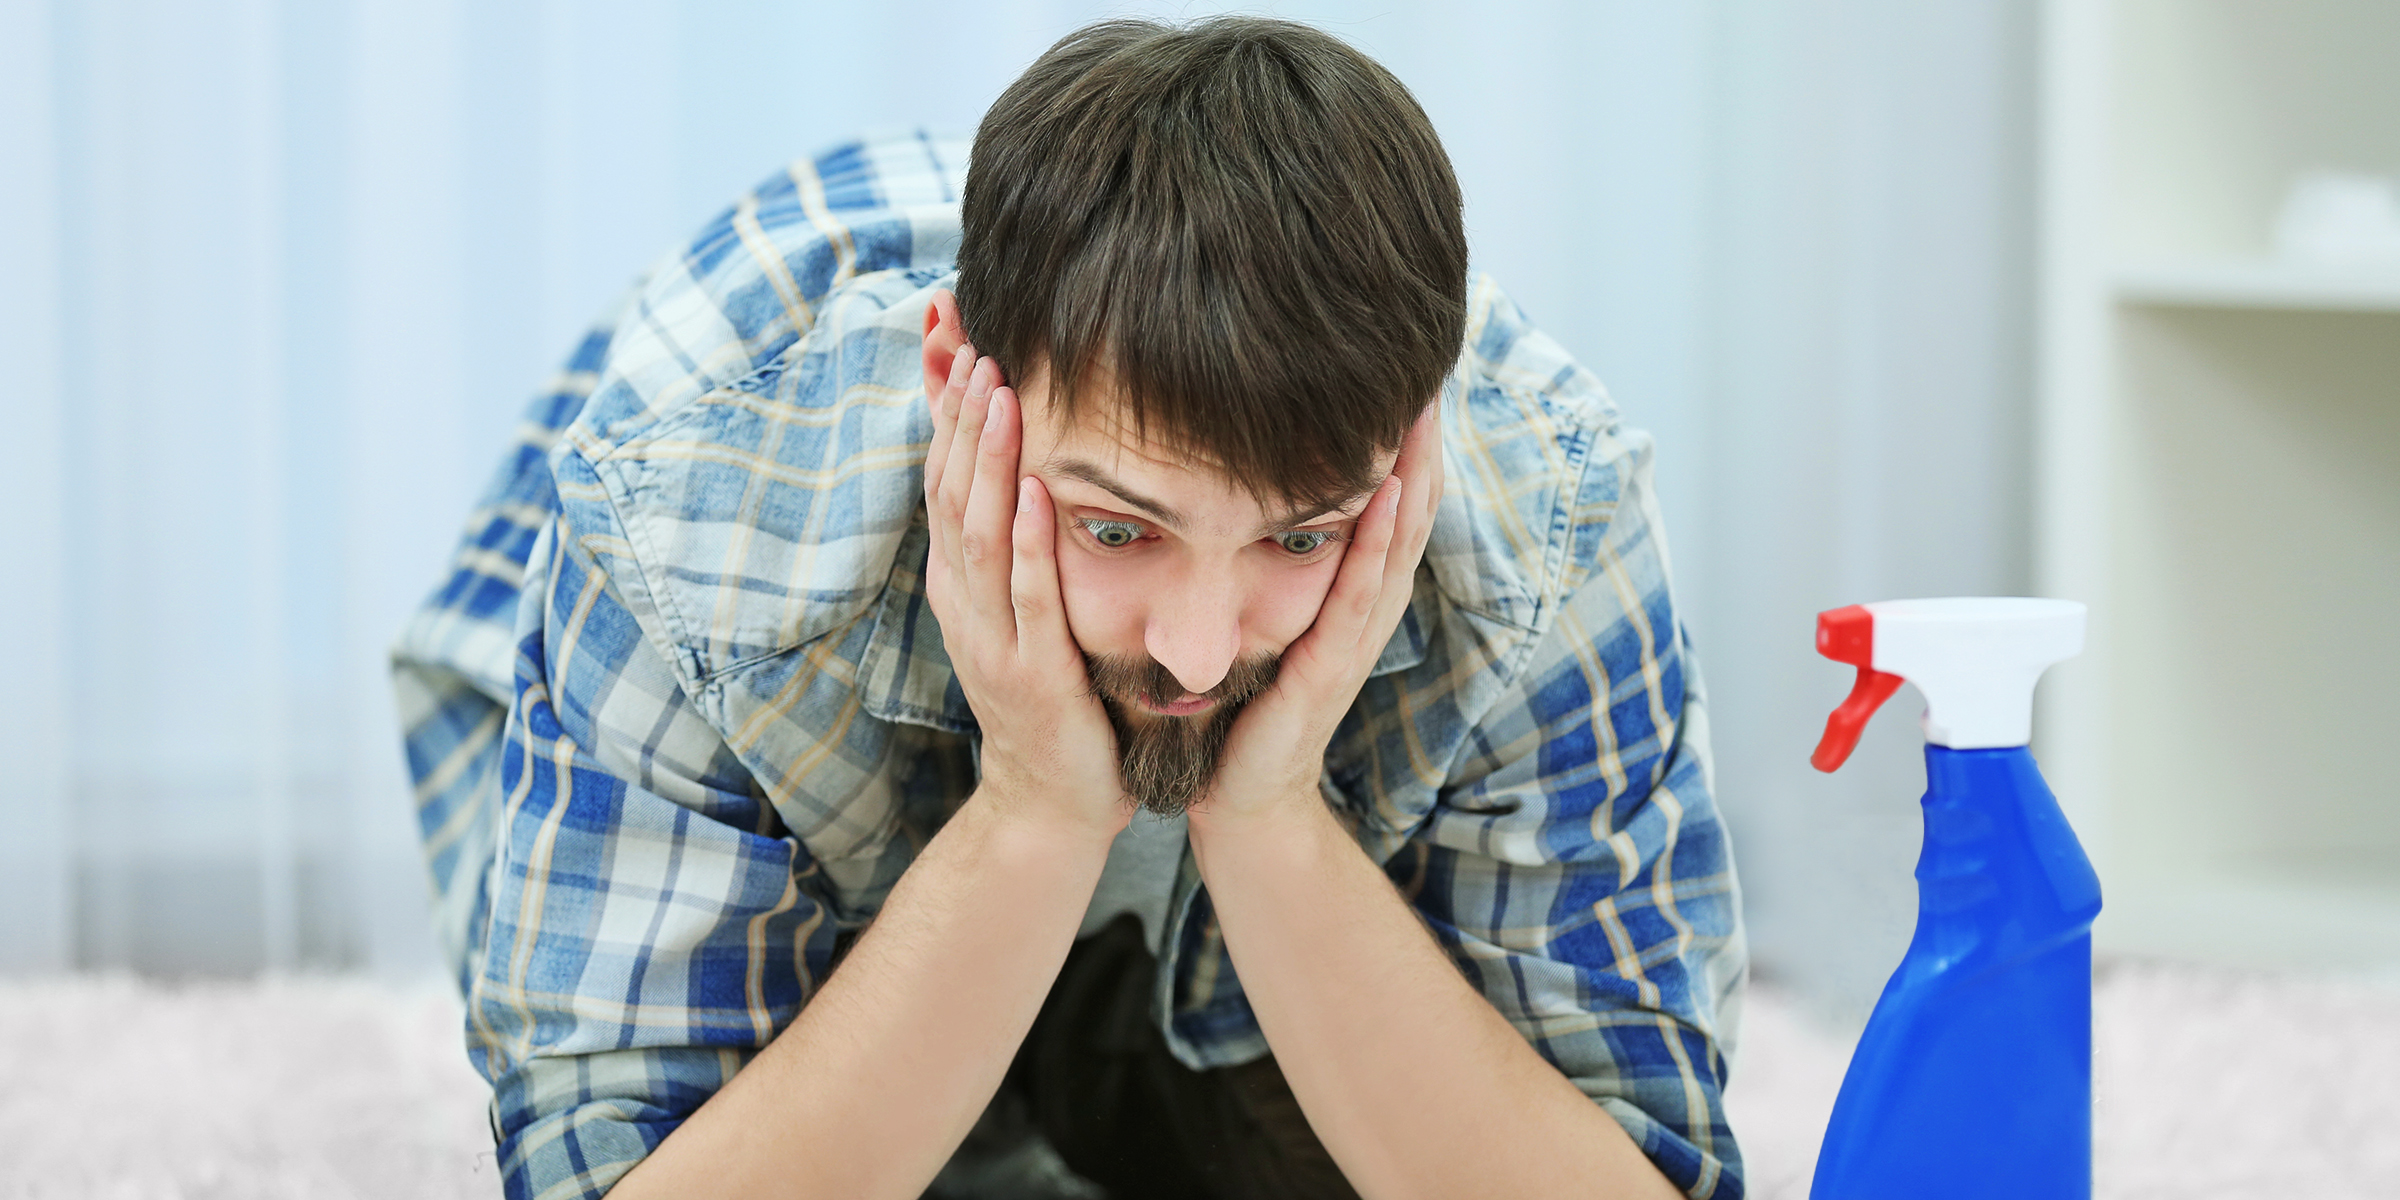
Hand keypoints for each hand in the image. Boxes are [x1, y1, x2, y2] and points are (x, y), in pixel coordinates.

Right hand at [922, 318, 1130, 841]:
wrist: (1051, 806)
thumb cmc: (1053, 701)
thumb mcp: (1025, 609)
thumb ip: (1019, 543)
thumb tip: (1028, 463)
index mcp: (961, 583)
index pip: (943, 476)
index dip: (945, 406)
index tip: (955, 335)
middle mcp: (964, 603)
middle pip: (951, 490)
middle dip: (962, 412)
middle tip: (976, 336)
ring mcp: (990, 639)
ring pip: (978, 532)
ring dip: (986, 458)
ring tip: (1000, 389)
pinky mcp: (1031, 675)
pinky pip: (1027, 598)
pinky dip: (1026, 542)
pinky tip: (1034, 489)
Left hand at [1192, 404, 1443, 826]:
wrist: (1234, 794)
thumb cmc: (1246, 702)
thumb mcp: (1267, 615)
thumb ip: (1271, 557)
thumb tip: (1253, 481)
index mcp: (1352, 594)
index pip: (1393, 505)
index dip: (1407, 443)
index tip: (1409, 373)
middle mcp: (1366, 611)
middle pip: (1414, 513)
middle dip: (1423, 443)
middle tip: (1432, 368)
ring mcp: (1354, 640)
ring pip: (1399, 544)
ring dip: (1415, 474)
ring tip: (1424, 409)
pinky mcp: (1329, 670)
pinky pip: (1359, 596)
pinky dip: (1378, 542)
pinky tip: (1387, 491)